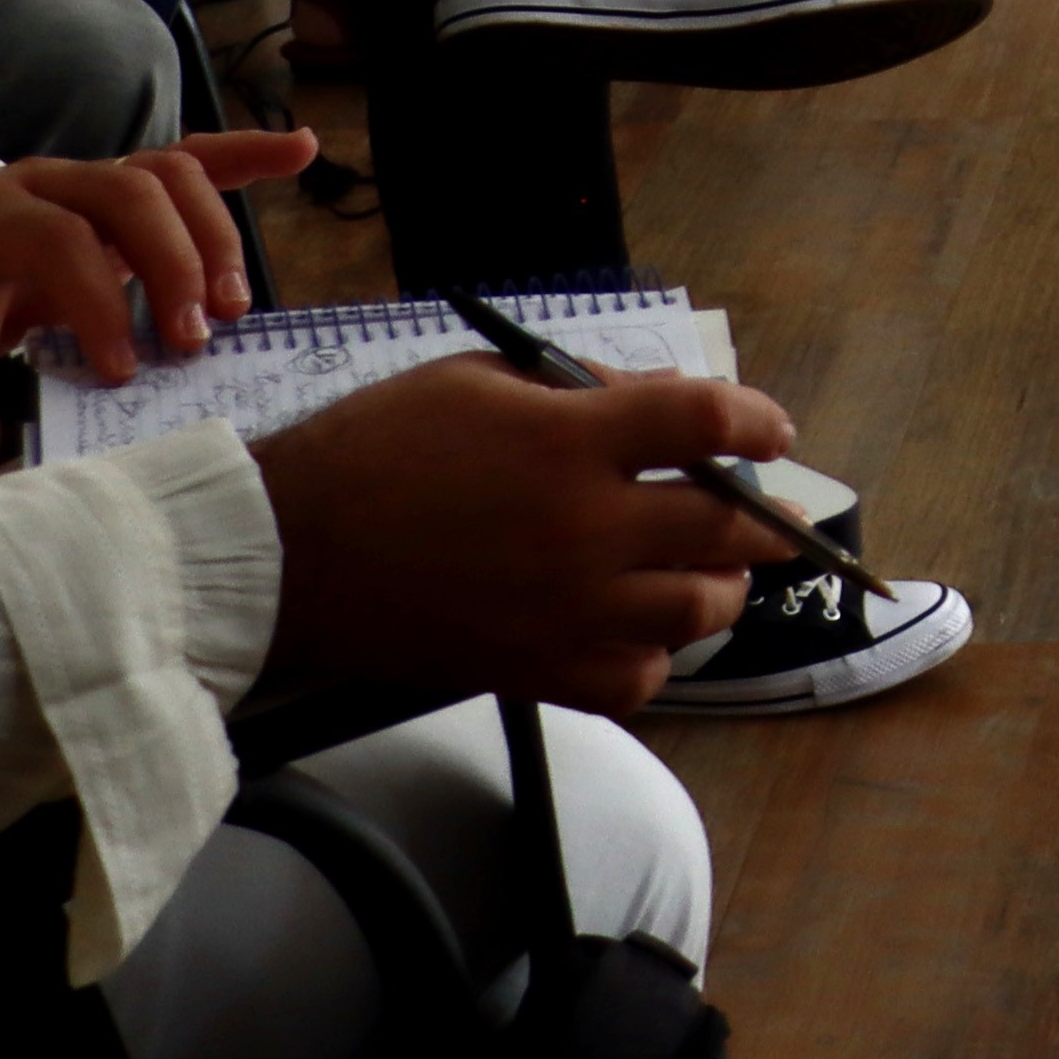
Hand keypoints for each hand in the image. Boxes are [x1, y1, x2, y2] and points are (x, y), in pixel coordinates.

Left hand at [0, 131, 322, 470]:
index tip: (123, 371)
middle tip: (193, 342)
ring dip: (213, 235)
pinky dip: (245, 156)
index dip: (99, 302)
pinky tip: (300, 151)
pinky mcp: (118, 187)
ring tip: (233, 309)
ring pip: (167, 174)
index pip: (57, 242)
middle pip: (127, 193)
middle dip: (173, 264)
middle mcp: (40, 182)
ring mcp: (85, 177)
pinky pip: (189, 157)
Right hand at [248, 359, 790, 715]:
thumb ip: (578, 386)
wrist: (285, 555)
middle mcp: (585, 529)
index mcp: (570, 441)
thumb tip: (665, 402)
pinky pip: (637, 679)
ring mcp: (566, 608)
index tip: (773, 431)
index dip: (758, 421)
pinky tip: (638, 629)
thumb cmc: (372, 450)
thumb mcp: (474, 379)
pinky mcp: (535, 670)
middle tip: (763, 510)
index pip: (707, 422)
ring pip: (699, 609)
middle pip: (724, 524)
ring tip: (705, 569)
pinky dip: (653, 656)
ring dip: (718, 584)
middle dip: (760, 514)